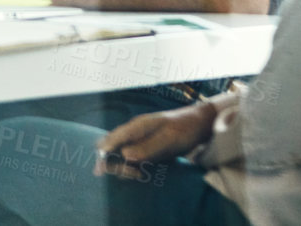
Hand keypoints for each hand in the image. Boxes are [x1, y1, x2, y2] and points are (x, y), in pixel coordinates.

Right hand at [95, 105, 216, 178]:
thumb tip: (125, 155)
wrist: (198, 125)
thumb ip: (148, 147)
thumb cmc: (184, 128)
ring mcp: (140, 141)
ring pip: (122, 155)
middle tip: (132, 175)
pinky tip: (141, 175)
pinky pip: (134, 160)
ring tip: (139, 176)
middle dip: (113, 163)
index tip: (101, 170)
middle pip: (113, 148)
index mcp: (136, 126)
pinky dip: (134, 168)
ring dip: (124, 167)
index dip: (103, 153)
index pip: (112, 138)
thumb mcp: (168, 139)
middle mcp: (134, 133)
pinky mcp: (147, 150)